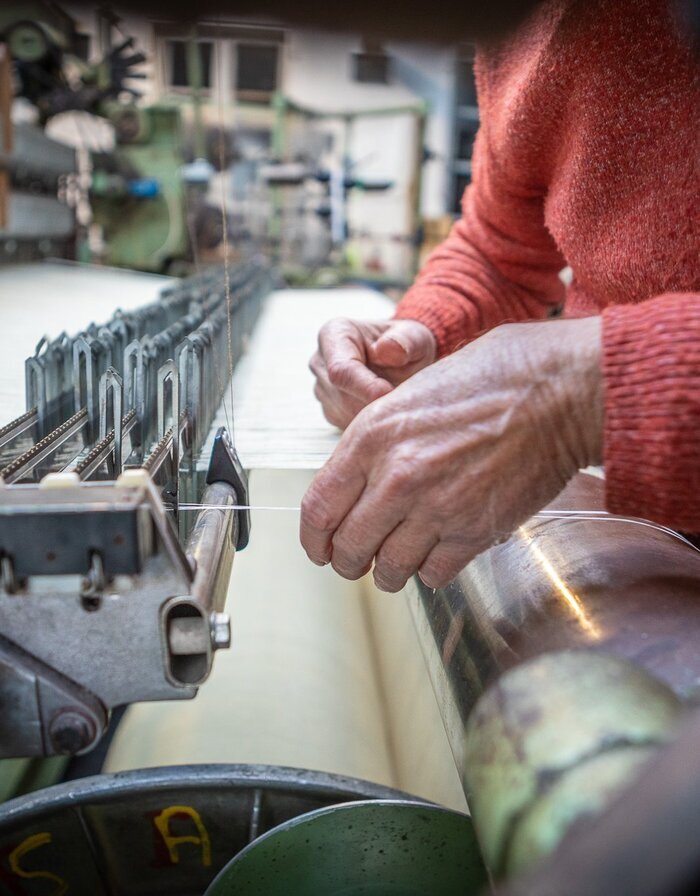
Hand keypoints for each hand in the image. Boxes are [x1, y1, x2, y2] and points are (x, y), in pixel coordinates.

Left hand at [301, 317, 602, 591]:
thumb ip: (376, 441)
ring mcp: (435, 507)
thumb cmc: (489, 379)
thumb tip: (356, 483)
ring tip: (396, 564)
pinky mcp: (474, 531)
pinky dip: (430, 572)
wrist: (556, 389)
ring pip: (389, 569)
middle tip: (357, 562)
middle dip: (348, 562)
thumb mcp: (410, 393)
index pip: (318, 508)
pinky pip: (434, 574)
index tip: (318, 549)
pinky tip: (437, 555)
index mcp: (371, 435)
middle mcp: (396, 476)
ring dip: (388, 572)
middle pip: (348, 548)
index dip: (312, 539)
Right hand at [309, 318, 436, 428]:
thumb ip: (406, 340)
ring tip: (395, 400)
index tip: (391, 393)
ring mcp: (322, 388)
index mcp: (334, 334)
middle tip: (402, 400)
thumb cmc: (407, 343)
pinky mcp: (330, 410)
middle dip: (373, 403)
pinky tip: (385, 408)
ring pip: (344, 414)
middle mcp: (320, 362)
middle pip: (342, 396)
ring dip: (373, 414)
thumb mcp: (415, 336)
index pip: (341, 369)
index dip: (366, 387)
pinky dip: (369, 423)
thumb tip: (386, 350)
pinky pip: (347, 424)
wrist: (402, 358)